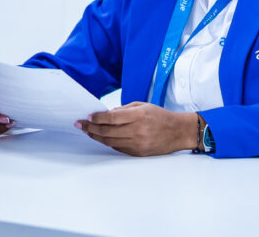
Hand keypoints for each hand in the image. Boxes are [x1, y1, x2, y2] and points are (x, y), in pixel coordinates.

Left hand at [76, 101, 199, 156]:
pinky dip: (108, 142)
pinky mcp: (138, 153)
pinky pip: (118, 148)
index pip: (112, 118)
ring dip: (96, 136)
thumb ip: (123, 109)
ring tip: (87, 131)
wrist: (179, 132)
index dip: (97, 118)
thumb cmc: (160, 116)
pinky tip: (101, 138)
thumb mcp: (143, 105)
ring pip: (110, 142)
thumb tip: (105, 114)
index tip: (87, 117)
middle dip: (91, 128)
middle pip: (107, 131)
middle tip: (80, 125)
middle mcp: (138, 131)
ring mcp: (138, 144)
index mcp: (139, 116)